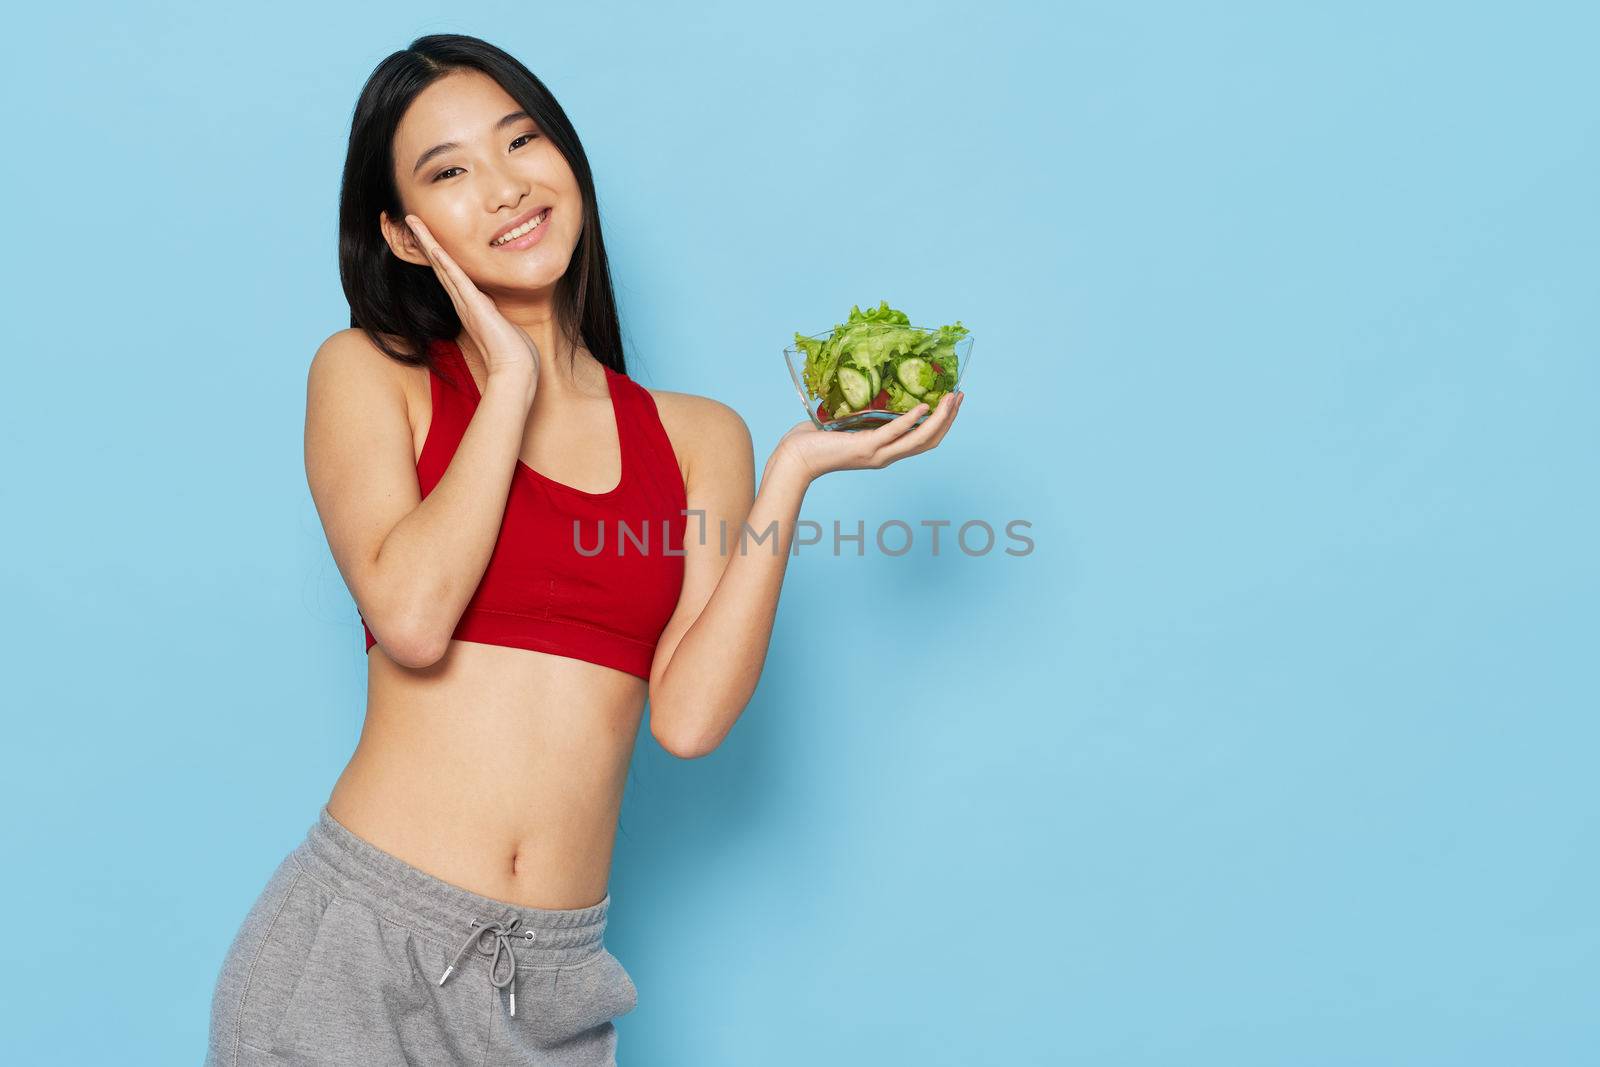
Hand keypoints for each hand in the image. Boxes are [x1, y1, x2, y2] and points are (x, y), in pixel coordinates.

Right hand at [404, 215, 539, 388]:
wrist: (516, 370)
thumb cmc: (513, 352)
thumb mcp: (502, 325)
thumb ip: (493, 314)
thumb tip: (492, 309)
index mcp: (469, 304)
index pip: (449, 273)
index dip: (436, 252)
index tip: (426, 234)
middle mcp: (462, 302)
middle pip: (439, 265)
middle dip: (425, 241)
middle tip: (411, 219)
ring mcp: (467, 303)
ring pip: (443, 267)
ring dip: (428, 243)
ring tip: (414, 222)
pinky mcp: (475, 306)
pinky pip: (457, 280)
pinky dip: (445, 262)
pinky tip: (434, 247)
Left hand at [771, 390, 963, 481]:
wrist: (795, 458)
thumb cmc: (814, 441)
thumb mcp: (847, 423)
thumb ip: (863, 413)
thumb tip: (871, 389)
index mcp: (885, 451)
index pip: (923, 440)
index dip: (942, 422)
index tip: (953, 401)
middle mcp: (886, 455)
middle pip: (929, 440)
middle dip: (949, 418)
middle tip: (960, 396)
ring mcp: (877, 453)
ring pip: (919, 439)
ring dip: (939, 418)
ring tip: (951, 399)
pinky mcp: (865, 447)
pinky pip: (895, 433)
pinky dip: (911, 420)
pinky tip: (923, 406)